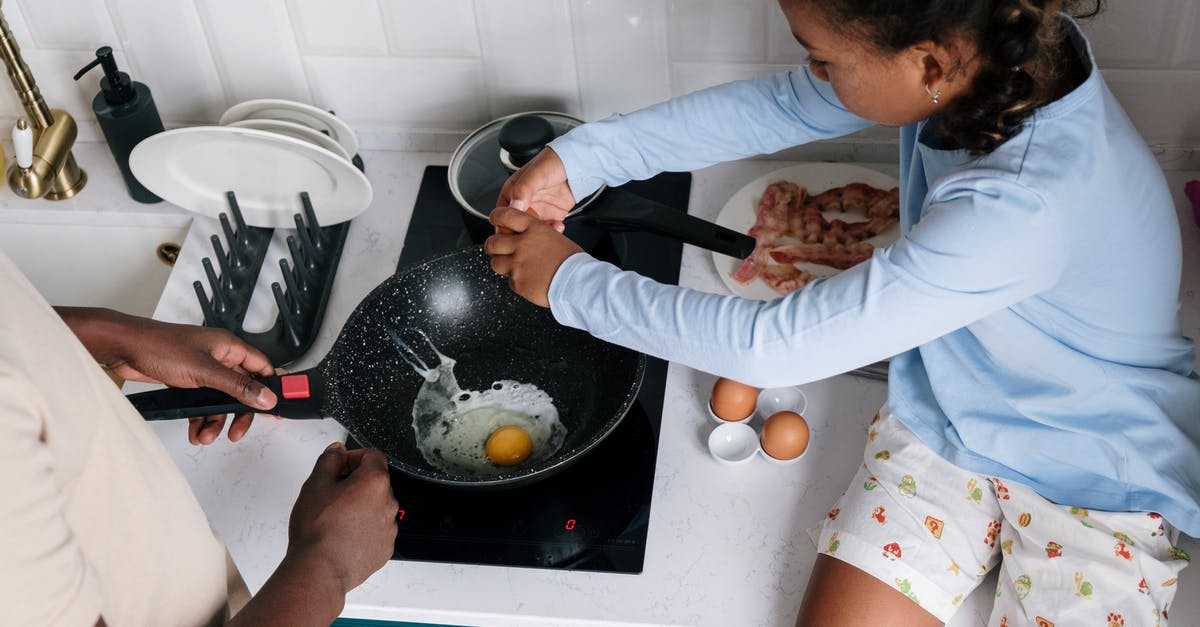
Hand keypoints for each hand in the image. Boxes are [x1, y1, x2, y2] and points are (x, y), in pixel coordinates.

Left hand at [56, 307, 276, 444]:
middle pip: (242, 389)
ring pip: (220, 400)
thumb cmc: (160, 346)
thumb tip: (266, 397)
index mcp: (229, 347)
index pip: (261, 368)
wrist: (124, 348)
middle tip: (238, 431)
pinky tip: (195, 430)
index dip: (271, 387)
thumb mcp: (204, 371)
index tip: (275, 407)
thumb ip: (237, 386)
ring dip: (216, 420)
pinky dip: (200, 418)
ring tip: (205, 436)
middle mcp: (219, 357)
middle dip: (240, 412)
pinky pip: (202, 403)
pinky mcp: (187, 380)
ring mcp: (203, 369)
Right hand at [287, 443, 397, 592]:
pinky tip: (342, 535)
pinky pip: (376, 530)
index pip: (373, 455)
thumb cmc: (317, 529)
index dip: (354, 456)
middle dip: (355, 482)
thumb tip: (338, 449)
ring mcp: (389, 527)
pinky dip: (363, 528)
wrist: (319, 570)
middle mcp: (389, 503)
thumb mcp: (315, 484)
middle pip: (375, 482)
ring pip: (376, 507)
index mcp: (375, 482)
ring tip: (334, 518)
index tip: (340, 465)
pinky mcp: (385, 548)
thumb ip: (330, 460)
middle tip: (331, 493)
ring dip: (360, 506)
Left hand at [485, 206, 583, 306]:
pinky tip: (528, 279)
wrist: (578, 282)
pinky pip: (508, 281)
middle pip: (492, 242)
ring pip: (495, 263)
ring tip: (513, 267)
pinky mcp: (517, 282)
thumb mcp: (556, 237)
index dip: (496, 217)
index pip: (505, 215)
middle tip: (497, 249)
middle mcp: (522, 245)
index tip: (495, 220)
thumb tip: (530, 234)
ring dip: (501, 264)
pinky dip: (516, 280)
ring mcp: (517, 264)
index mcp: (533, 229)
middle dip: (492, 246)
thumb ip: (538, 234)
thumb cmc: (572, 262)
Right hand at [496, 147, 575, 229]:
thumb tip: (515, 206)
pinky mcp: (551, 216)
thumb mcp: (536, 174)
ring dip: (538, 234)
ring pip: (531, 230)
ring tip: (545, 232)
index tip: (511, 231)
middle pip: (515, 225)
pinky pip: (547, 230)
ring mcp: (538, 210)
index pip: (502, 213)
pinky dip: (552, 232)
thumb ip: (523, 189)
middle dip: (521, 233)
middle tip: (529, 237)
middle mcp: (523, 203)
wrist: (577, 165)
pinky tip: (557, 226)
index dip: (504, 224)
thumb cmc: (554, 162)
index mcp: (512, 191)